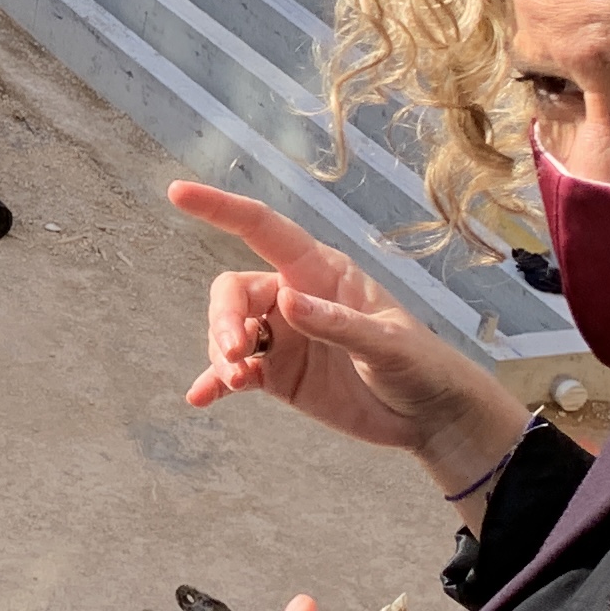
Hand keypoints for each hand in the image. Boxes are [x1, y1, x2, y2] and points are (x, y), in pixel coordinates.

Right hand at [169, 181, 523, 494]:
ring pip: (229, 332)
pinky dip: (215, 383)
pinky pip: (235, 373)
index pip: (262, 229)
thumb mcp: (386, 344)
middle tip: (233, 354)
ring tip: (237, 380)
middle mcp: (294, 297)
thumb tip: (284, 301)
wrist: (430, 417)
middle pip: (234, 292)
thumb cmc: (419, 365)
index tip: (179, 193)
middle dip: (223, 318)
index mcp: (320, 272)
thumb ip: (336, 323)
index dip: (220, 209)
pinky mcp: (279, 375)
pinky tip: (200, 398)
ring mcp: (284, 338)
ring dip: (222, 354)